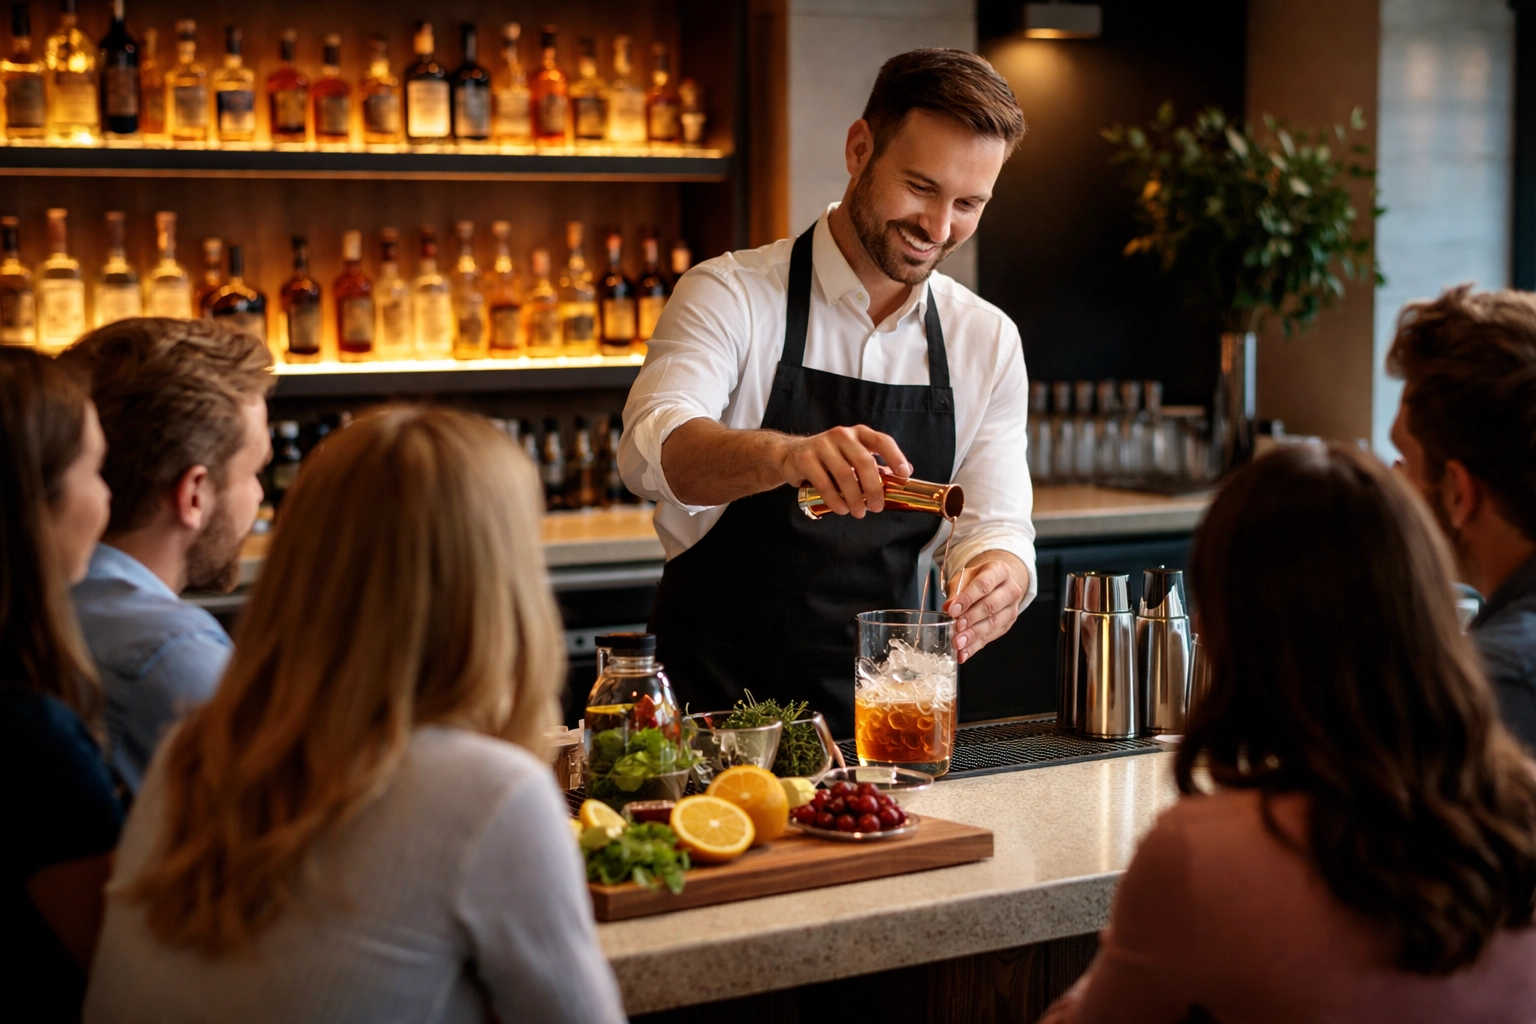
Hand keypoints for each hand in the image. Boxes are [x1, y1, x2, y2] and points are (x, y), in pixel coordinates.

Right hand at [775, 425, 911, 518]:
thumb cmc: (830, 458)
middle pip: (863, 462)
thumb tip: (906, 474)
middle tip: (877, 507)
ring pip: (844, 474)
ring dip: (854, 497)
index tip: (904, 474)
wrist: (792, 454)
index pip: (882, 441)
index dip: (895, 457)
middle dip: (873, 488)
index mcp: (859, 434)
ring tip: (859, 512)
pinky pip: (823, 482)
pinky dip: (834, 500)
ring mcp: (822, 445)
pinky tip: (841, 509)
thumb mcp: (853, 455)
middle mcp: (842, 435)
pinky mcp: (806, 458)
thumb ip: (876, 464)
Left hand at [944, 551, 1027, 663]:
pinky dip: (975, 646)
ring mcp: (1012, 608)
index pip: (984, 585)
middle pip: (991, 606)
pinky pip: (990, 637)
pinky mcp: (1008, 624)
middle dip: (972, 619)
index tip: (952, 610)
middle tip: (956, 628)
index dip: (967, 598)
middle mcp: (1010, 589)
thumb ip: (956, 592)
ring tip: (958, 643)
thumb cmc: (977, 580)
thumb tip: (948, 607)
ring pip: (993, 623)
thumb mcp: (964, 578)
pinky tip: (964, 653)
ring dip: (974, 635)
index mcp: (999, 571)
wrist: (995, 584)